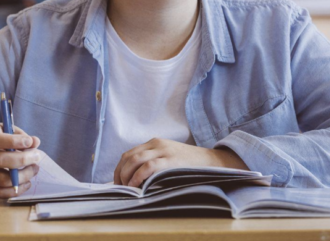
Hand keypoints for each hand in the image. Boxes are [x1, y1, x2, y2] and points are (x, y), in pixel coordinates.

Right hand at [0, 124, 41, 198]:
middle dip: (22, 159)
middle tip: (37, 156)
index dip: (14, 141)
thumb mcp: (7, 130)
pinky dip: (17, 190)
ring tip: (34, 169)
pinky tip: (27, 182)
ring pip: (2, 180)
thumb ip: (21, 135)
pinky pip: (0, 193)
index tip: (29, 142)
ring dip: (23, 176)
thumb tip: (35, 142)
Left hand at [114, 138, 247, 186]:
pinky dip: (138, 176)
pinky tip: (135, 186)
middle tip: (119, 187)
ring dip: (126, 175)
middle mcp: (156, 143)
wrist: (212, 161)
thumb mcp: (168, 157)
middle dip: (120, 173)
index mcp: (154, 142)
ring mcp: (164, 150)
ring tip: (126, 188)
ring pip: (136, 160)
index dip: (119, 168)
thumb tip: (134, 179)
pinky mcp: (171, 159)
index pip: (129, 153)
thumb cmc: (188, 164)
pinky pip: (149, 166)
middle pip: (129, 156)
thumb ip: (153, 162)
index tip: (117, 182)